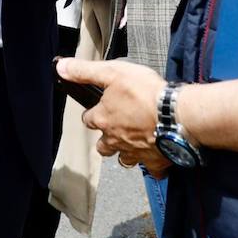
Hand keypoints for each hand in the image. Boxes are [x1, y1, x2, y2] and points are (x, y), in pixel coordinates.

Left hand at [58, 57, 169, 173]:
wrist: (176, 114)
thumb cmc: (145, 92)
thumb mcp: (112, 72)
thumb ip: (85, 71)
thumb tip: (61, 67)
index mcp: (104, 119)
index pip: (88, 119)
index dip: (92, 114)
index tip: (96, 110)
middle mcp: (116, 139)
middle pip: (103, 146)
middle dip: (105, 140)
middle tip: (113, 131)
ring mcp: (135, 152)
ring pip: (123, 159)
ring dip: (125, 152)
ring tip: (131, 144)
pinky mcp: (154, 161)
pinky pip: (152, 170)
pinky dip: (152, 165)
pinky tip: (155, 157)